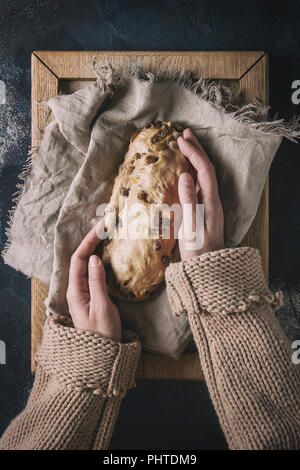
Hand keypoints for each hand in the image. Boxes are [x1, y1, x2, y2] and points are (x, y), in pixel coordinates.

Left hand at [66, 220, 120, 341]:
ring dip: (97, 248)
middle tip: (107, 226)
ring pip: (88, 265)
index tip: (102, 228)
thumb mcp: (101, 307)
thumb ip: (97, 282)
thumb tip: (95, 258)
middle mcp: (77, 289)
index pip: (79, 259)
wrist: (103, 355)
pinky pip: (94, 273)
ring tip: (109, 235)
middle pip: (82, 259)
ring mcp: (84, 292)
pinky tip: (110, 254)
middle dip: (92, 241)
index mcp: (76, 291)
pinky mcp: (92, 296)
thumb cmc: (102, 334)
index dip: (89, 241)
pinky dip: (102, 260)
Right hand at [177, 128, 223, 260]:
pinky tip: (184, 170)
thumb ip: (189, 201)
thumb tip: (185, 175)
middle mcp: (212, 200)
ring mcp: (208, 205)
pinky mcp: (202, 211)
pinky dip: (191, 172)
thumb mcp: (191, 227)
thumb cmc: (198, 252)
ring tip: (185, 145)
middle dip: (197, 150)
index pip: (204, 170)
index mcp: (211, 202)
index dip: (194, 153)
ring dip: (194, 159)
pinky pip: (198, 185)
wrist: (207, 269)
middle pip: (207, 169)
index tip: (181, 140)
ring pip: (203, 176)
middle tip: (185, 134)